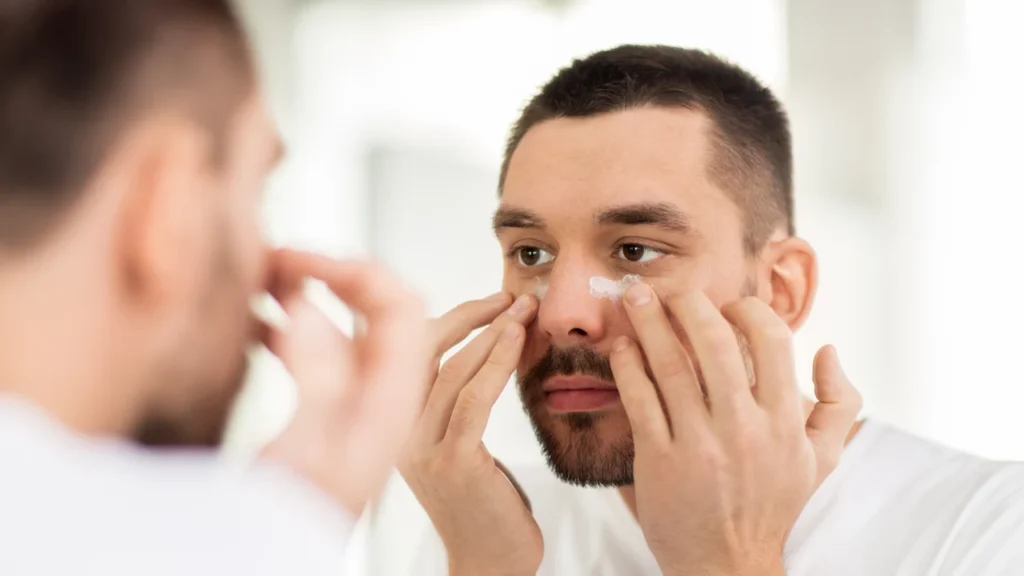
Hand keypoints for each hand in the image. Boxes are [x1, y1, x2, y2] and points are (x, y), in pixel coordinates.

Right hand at [259, 250, 429, 517]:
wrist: (279, 568)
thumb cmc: (292, 527)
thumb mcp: (304, 450)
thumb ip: (316, 376)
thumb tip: (312, 304)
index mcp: (390, 400)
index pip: (400, 307)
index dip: (357, 269)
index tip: (301, 256)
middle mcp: (381, 396)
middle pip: (379, 310)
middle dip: (333, 274)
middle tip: (276, 257)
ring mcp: (356, 406)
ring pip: (343, 329)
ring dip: (306, 296)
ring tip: (258, 276)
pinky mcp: (328, 417)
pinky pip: (317, 355)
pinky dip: (286, 327)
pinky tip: (248, 321)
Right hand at [399, 293, 543, 575]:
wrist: (490, 566)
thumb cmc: (485, 507)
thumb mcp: (461, 447)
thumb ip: (458, 406)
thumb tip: (484, 349)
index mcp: (394, 425)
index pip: (409, 354)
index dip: (450, 320)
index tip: (490, 301)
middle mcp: (397, 433)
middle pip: (421, 351)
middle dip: (468, 315)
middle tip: (509, 295)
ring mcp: (421, 449)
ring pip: (451, 370)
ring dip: (491, 331)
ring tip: (523, 308)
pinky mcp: (452, 463)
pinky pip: (475, 399)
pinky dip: (497, 361)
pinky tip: (518, 339)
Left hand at [610, 287, 860, 575]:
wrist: (727, 566)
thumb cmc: (772, 506)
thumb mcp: (821, 461)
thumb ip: (837, 404)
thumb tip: (828, 349)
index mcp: (784, 423)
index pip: (771, 340)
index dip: (747, 309)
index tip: (727, 304)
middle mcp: (743, 430)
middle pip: (713, 342)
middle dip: (687, 303)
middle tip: (669, 288)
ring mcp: (698, 445)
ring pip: (670, 366)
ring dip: (648, 323)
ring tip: (633, 298)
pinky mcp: (659, 462)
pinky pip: (639, 400)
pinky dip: (627, 367)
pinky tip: (621, 348)